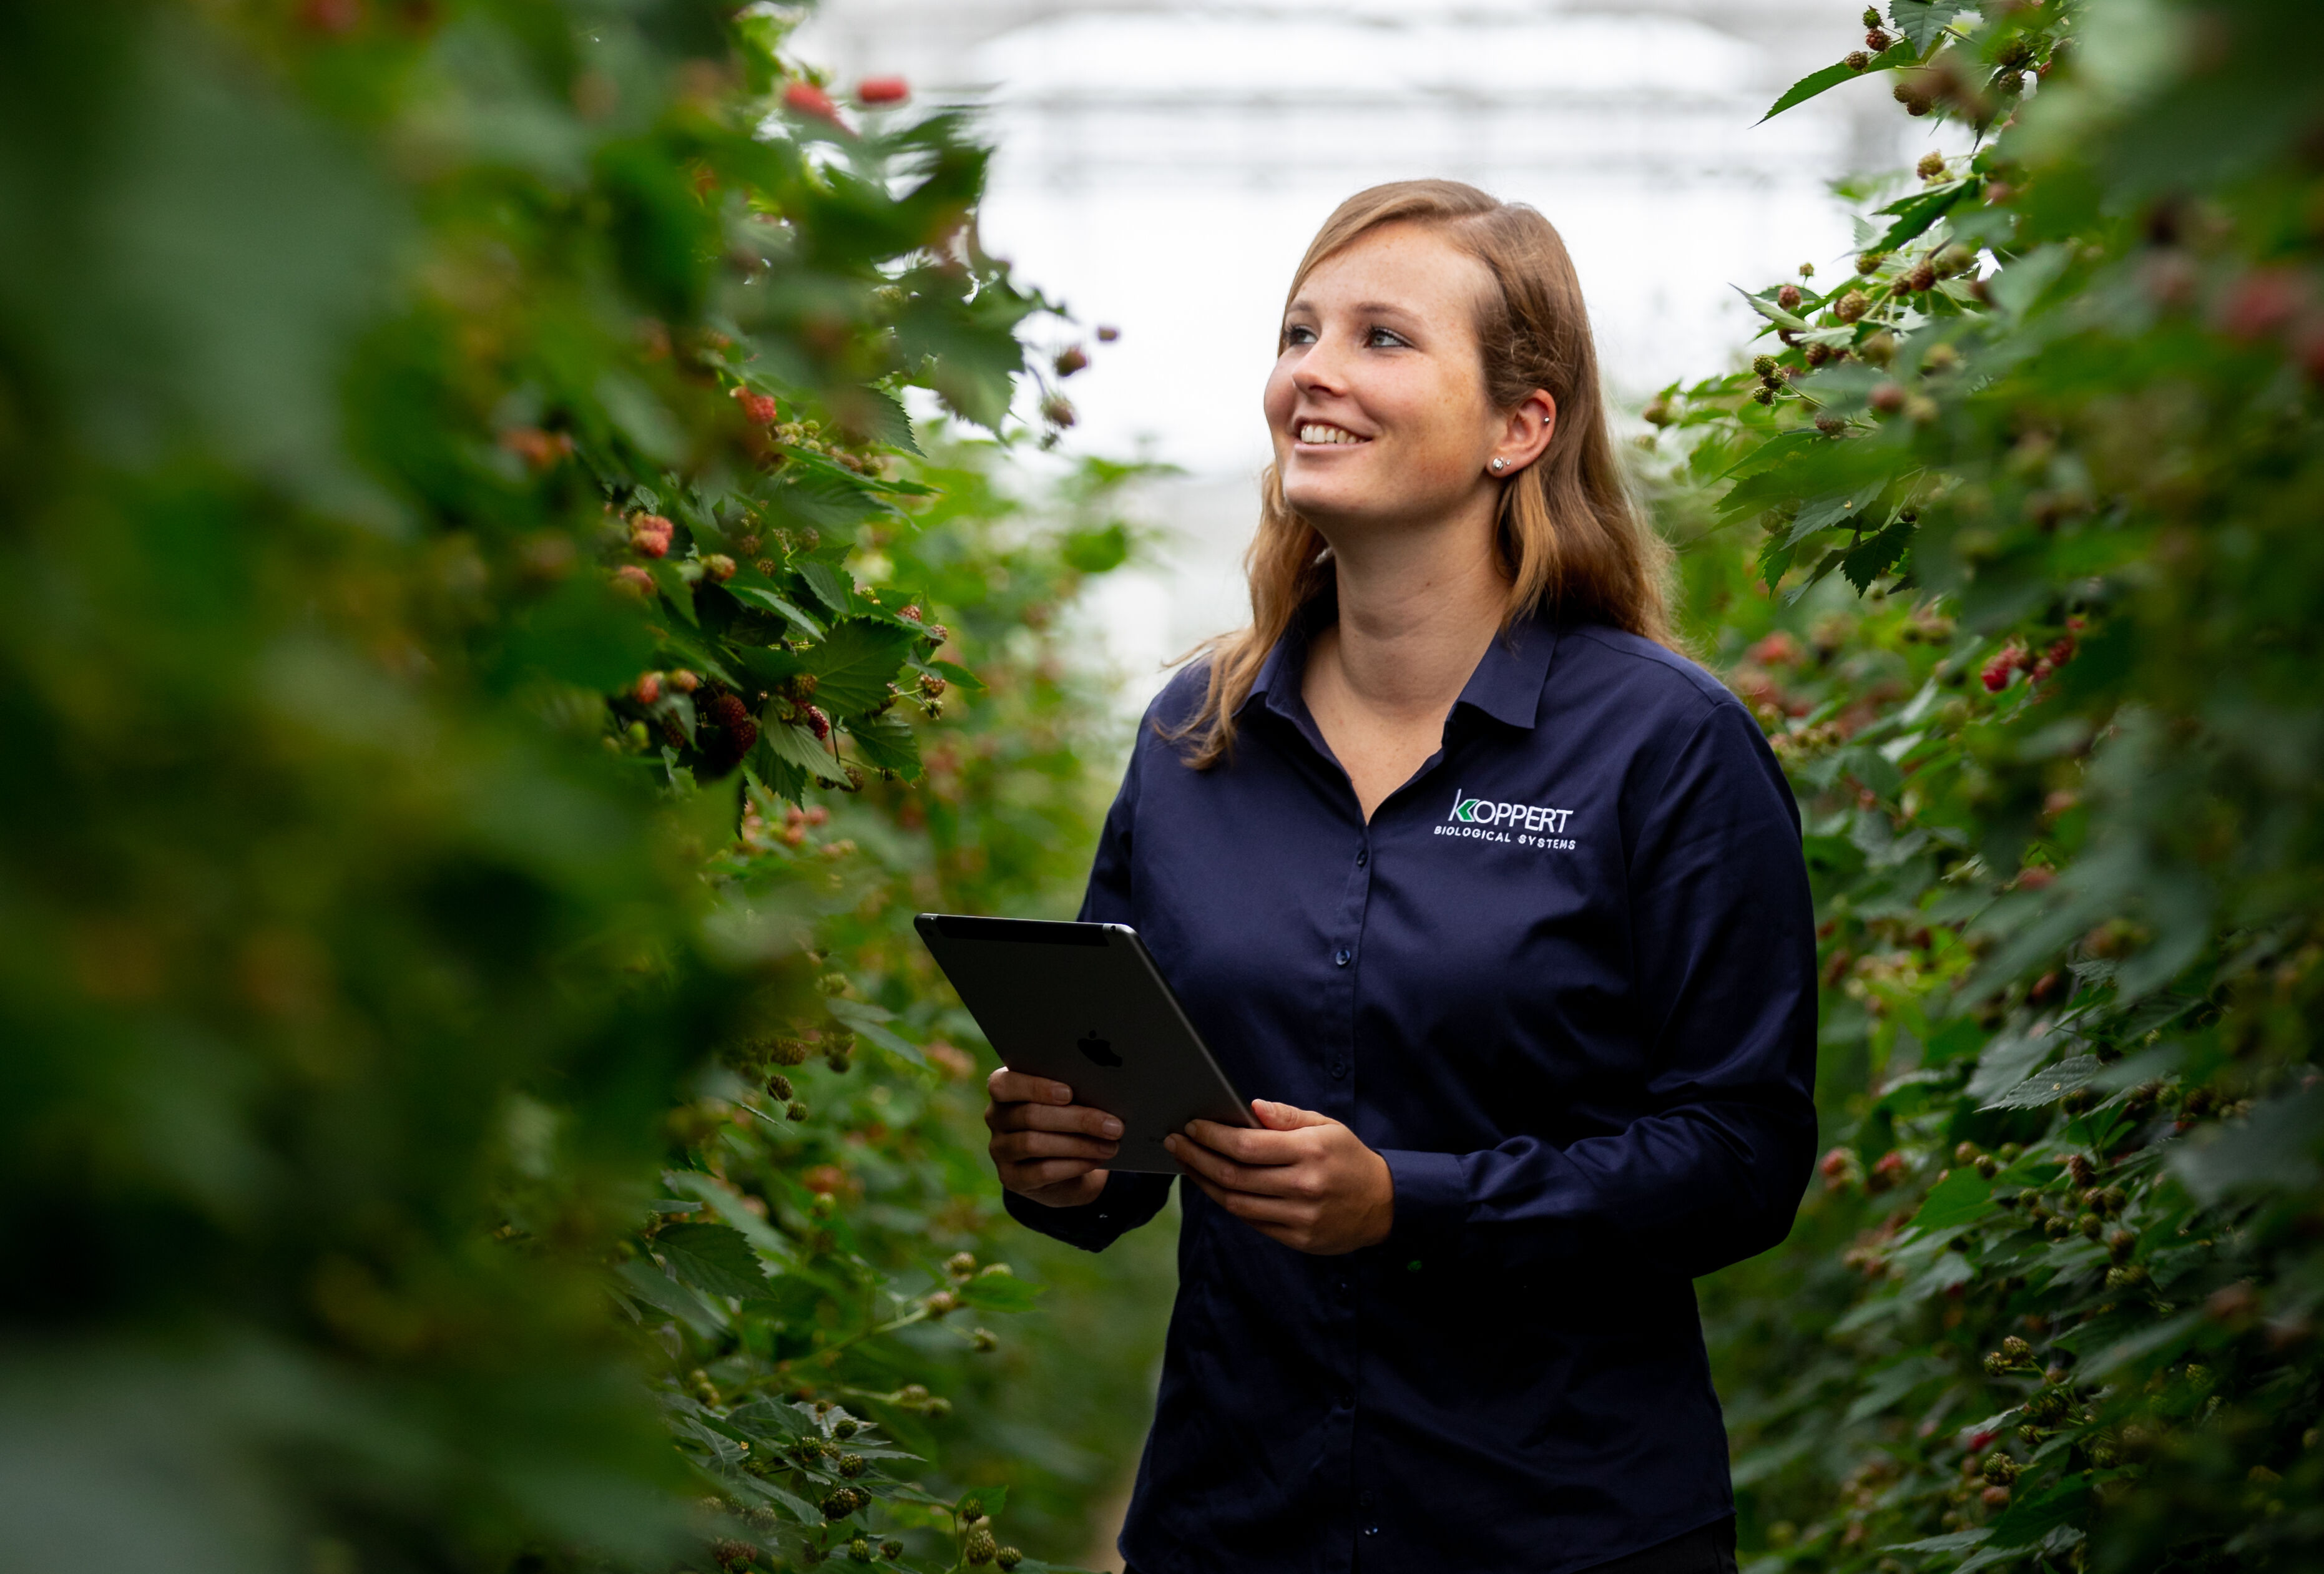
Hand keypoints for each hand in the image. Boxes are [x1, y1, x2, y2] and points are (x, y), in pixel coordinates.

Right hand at [983, 1068, 1121, 1208]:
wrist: (1064, 1167)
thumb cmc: (1068, 1121)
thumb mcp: (1068, 1102)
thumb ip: (1073, 1093)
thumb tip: (1105, 1093)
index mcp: (1003, 1088)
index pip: (1005, 1084)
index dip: (1035, 1087)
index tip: (1069, 1093)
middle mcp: (995, 1117)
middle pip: (1030, 1115)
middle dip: (1077, 1120)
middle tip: (1113, 1126)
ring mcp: (999, 1150)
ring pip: (1034, 1143)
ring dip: (1079, 1144)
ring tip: (1110, 1145)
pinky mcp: (1010, 1178)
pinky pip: (1041, 1171)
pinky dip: (1072, 1165)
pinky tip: (1095, 1160)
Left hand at [1166, 1100, 1393, 1254]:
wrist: (1383, 1204)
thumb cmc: (1348, 1157)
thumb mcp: (1326, 1126)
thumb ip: (1287, 1117)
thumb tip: (1250, 1107)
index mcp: (1309, 1152)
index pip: (1247, 1145)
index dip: (1212, 1136)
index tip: (1191, 1126)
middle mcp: (1303, 1186)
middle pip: (1234, 1175)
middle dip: (1197, 1157)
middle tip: (1175, 1142)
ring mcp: (1300, 1217)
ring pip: (1236, 1203)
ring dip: (1205, 1183)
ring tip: (1187, 1163)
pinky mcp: (1298, 1239)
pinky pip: (1252, 1222)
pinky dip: (1228, 1203)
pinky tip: (1213, 1186)